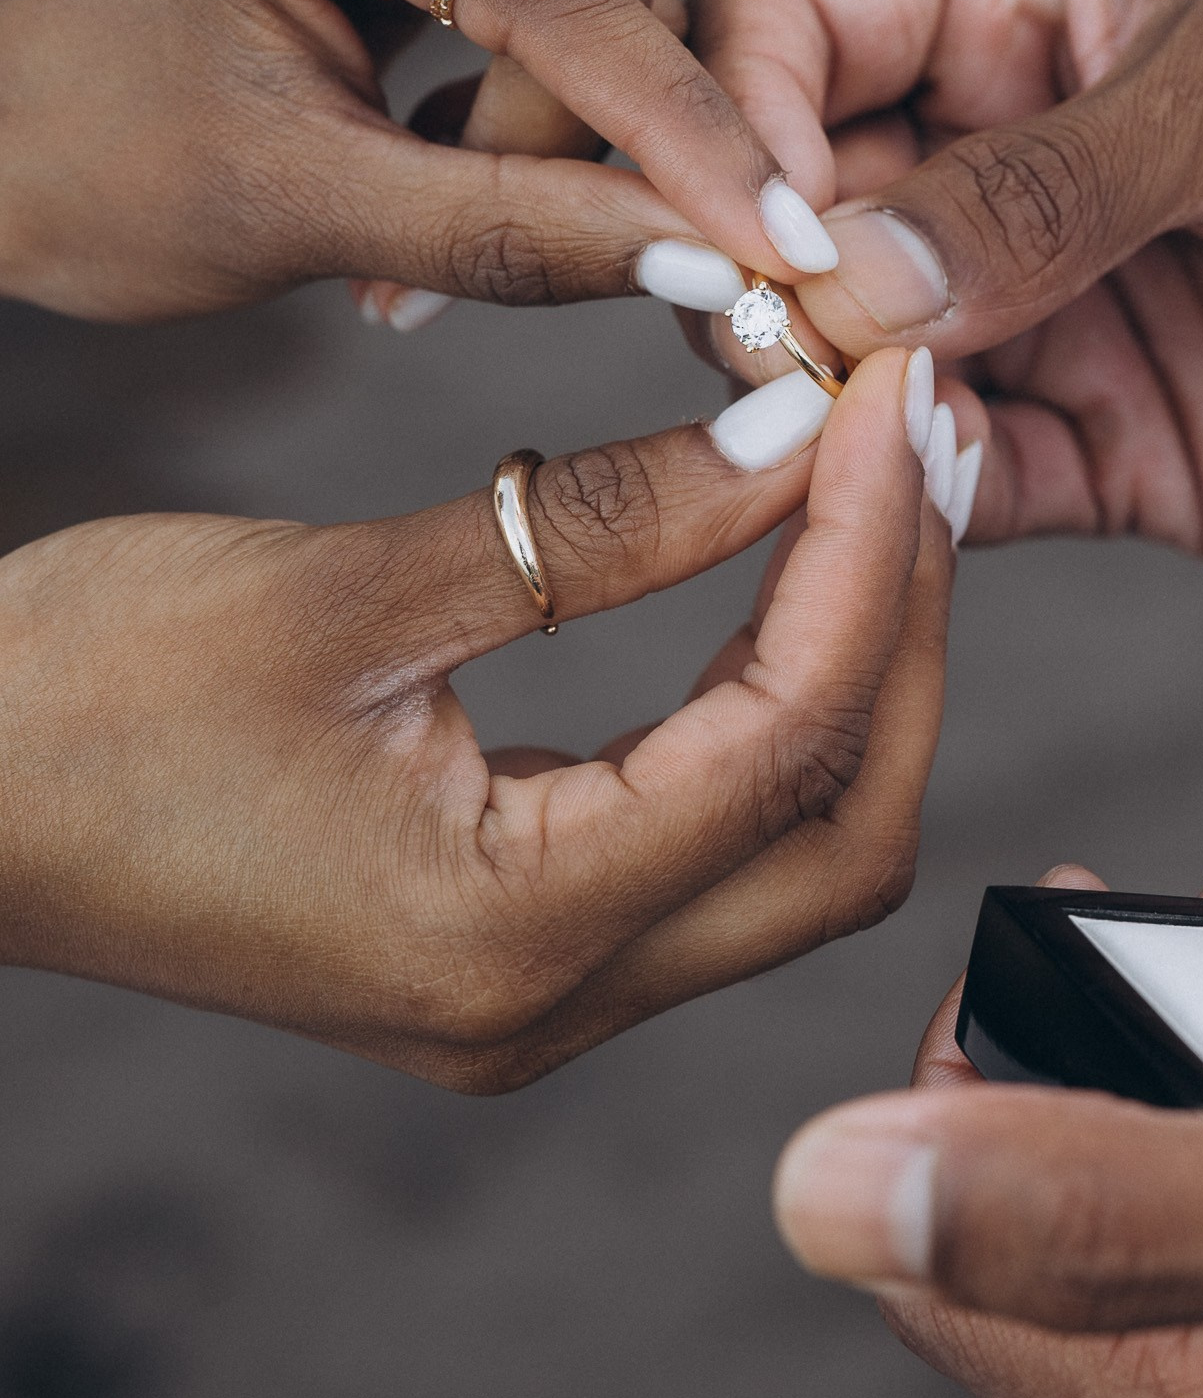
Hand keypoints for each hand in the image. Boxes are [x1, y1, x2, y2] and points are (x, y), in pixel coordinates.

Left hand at [0, 0, 841, 325]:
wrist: (0, 140)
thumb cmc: (102, 171)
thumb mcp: (310, 216)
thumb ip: (520, 234)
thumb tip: (719, 262)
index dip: (675, 126)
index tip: (778, 246)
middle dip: (570, 146)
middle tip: (439, 283)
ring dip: (546, 132)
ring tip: (410, 229)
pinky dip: (526, 92)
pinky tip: (426, 152)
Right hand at [0, 349, 946, 1085]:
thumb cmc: (81, 695)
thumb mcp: (344, 591)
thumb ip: (586, 525)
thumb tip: (786, 432)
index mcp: (506, 938)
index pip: (783, 742)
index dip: (865, 557)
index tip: (889, 394)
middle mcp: (545, 1004)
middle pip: (839, 830)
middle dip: (906, 627)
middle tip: (923, 436)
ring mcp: (530, 993)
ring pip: (790, 845)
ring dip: (855, 662)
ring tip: (879, 476)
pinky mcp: (506, 945)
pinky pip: (702, 834)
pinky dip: (767, 699)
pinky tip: (782, 565)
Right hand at [692, 0, 1202, 550]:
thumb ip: (1052, 184)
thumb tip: (848, 275)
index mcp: (1018, 0)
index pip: (790, 35)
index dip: (735, 118)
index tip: (752, 216)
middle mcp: (1008, 158)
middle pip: (796, 219)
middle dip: (763, 284)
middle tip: (782, 347)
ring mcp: (1057, 309)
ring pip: (862, 370)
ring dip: (831, 408)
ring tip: (845, 432)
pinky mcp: (1123, 451)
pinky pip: (976, 492)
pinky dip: (928, 509)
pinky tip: (925, 500)